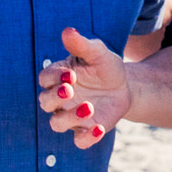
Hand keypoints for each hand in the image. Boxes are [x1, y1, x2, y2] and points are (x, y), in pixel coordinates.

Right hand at [38, 26, 131, 148]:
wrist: (125, 87)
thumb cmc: (105, 67)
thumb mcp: (97, 53)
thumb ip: (81, 44)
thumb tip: (68, 30)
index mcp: (59, 78)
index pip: (45, 79)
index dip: (54, 78)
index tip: (71, 74)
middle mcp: (60, 99)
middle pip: (45, 102)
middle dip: (55, 97)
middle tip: (70, 90)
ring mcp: (71, 116)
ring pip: (57, 124)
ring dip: (69, 117)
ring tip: (89, 107)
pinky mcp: (85, 130)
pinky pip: (79, 141)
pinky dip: (87, 138)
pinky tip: (99, 129)